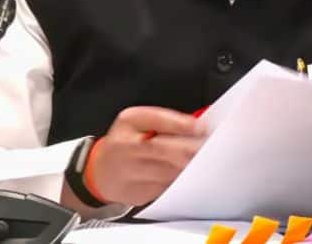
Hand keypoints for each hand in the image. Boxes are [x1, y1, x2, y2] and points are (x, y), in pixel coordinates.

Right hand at [86, 106, 207, 205]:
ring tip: (201, 162)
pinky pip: (164, 187)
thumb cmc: (129, 142)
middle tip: (210, 149)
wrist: (102, 171)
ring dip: (187, 167)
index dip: (182, 125)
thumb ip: (167, 122)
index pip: (158, 120)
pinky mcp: (135, 192)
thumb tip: (199, 126)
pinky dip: (178, 181)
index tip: (201, 128)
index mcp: (129, 121)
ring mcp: (128, 171)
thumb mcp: (140, 122)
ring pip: (166, 171)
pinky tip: (186, 176)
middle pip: (163, 148)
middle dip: (190, 150)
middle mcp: (125, 146)